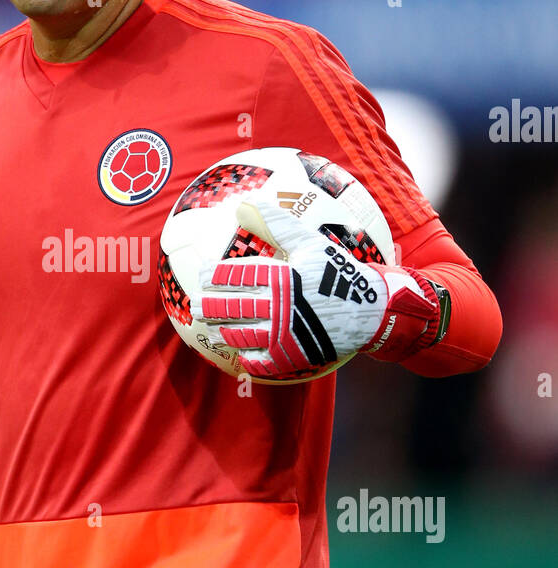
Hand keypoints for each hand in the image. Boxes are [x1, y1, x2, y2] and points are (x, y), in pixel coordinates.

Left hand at [195, 198, 439, 380]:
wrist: (370, 310)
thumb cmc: (336, 272)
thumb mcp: (308, 242)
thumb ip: (275, 224)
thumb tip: (244, 204)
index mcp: (280, 278)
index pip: (233, 277)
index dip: (211, 277)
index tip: (200, 276)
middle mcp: (278, 308)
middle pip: (229, 309)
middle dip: (207, 307)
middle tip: (196, 306)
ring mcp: (284, 336)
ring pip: (239, 336)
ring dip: (220, 332)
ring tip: (211, 328)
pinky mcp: (292, 357)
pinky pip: (259, 362)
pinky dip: (246, 357)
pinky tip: (239, 352)